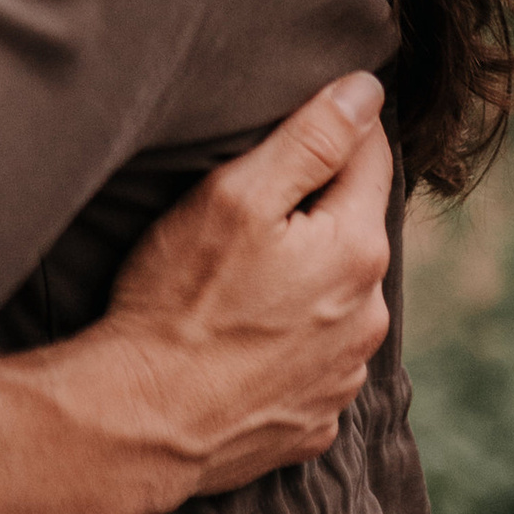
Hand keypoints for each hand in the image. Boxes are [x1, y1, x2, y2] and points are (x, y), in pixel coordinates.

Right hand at [38, 74, 392, 513]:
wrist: (141, 421)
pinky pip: (315, 361)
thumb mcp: (235, 195)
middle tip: (248, 211)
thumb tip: (367, 91)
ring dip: (306, 282)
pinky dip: (289, 344)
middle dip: (316, 211)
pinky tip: (241, 340)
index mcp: (356, 250)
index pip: (371, 157)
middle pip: (354, 231)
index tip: (290, 128)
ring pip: (337, 300)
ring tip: (238, 282)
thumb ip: (310, 139)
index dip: (332, 131)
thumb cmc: (179, 300)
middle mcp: (368, 317)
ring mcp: (343, 377)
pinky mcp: (314, 422)